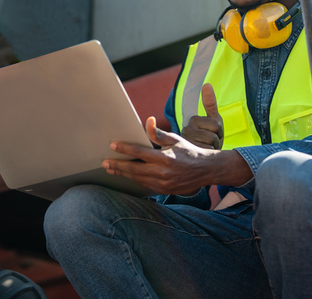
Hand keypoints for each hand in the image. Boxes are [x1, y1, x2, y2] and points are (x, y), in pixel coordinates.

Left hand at [103, 117, 252, 193]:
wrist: (207, 170)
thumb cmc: (190, 152)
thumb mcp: (176, 140)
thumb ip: (159, 133)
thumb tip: (148, 121)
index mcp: (165, 158)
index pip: (139, 153)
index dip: (124, 149)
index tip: (112, 146)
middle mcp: (163, 172)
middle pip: (134, 169)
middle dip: (117, 165)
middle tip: (104, 162)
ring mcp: (163, 183)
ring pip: (137, 179)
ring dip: (123, 174)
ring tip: (111, 169)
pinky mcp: (164, 190)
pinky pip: (145, 185)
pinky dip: (134, 180)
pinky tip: (127, 176)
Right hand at [181, 83, 223, 149]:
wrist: (203, 156)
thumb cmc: (210, 136)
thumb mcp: (213, 120)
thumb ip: (210, 103)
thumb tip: (207, 84)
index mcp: (192, 121)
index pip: (215, 124)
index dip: (219, 130)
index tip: (213, 132)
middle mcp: (185, 131)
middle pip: (213, 134)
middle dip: (216, 139)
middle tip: (210, 141)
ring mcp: (186, 143)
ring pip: (210, 143)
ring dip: (213, 147)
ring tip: (207, 148)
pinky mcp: (188, 155)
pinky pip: (207, 152)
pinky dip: (210, 154)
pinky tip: (204, 154)